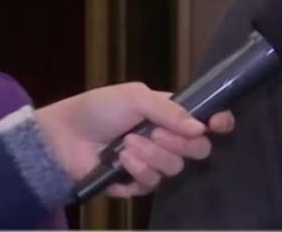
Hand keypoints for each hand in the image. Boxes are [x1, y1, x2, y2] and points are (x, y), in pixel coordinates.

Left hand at [34, 82, 235, 196]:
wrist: (61, 136)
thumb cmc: (98, 109)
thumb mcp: (135, 97)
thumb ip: (170, 110)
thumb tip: (202, 128)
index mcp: (172, 115)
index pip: (208, 121)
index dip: (219, 123)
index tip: (218, 124)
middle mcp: (168, 140)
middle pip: (198, 149)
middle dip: (180, 142)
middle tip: (156, 132)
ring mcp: (153, 163)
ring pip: (175, 167)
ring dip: (152, 154)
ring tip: (127, 143)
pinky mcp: (135, 184)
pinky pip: (152, 183)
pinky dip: (138, 169)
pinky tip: (121, 159)